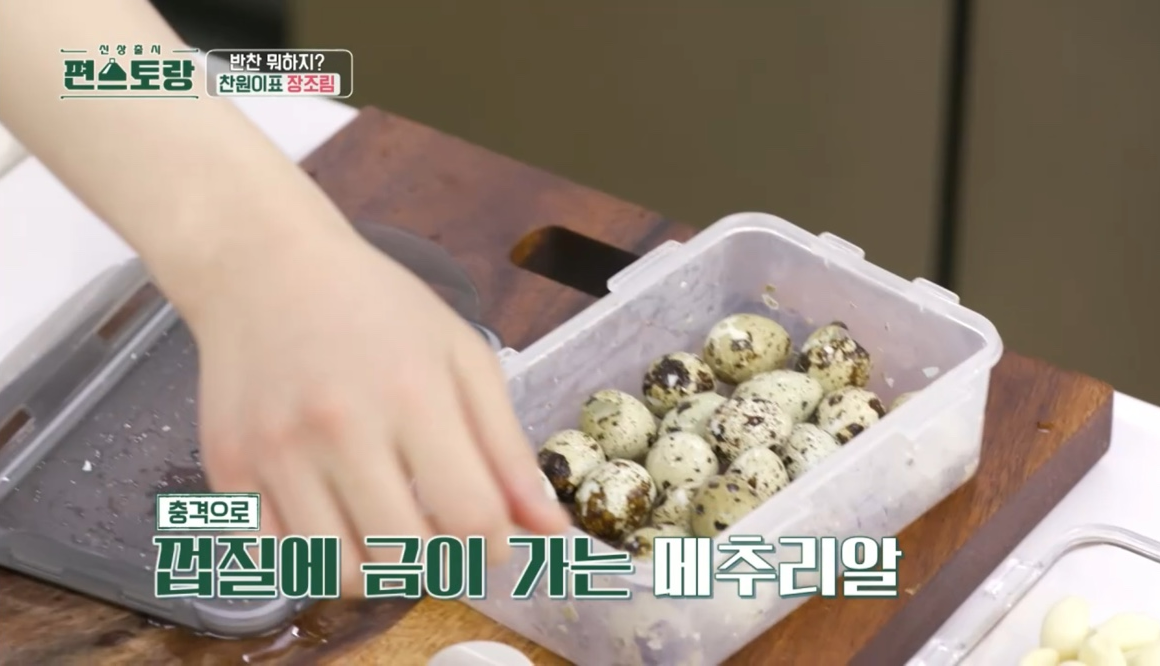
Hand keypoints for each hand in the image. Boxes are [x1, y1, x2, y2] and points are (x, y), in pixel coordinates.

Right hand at [185, 222, 569, 593]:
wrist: (266, 268)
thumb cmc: (376, 307)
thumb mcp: (461, 357)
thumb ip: (508, 449)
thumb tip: (552, 530)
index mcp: (412, 395)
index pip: (471, 516)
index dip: (495, 546)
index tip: (494, 540)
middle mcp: (339, 428)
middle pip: (405, 555)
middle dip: (441, 564)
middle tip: (444, 540)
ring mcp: (276, 452)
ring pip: (340, 572)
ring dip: (380, 574)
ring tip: (392, 536)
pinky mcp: (228, 468)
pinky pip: (277, 559)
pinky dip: (315, 560)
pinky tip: (337, 525)